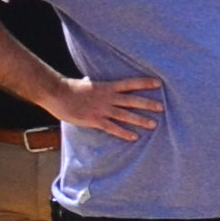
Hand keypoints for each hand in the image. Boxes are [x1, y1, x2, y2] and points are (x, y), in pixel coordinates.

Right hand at [52, 71, 166, 141]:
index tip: (158, 83)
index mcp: (107, 87)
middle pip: (132, 100)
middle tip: (162, 108)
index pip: (130, 83)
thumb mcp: (88, 84)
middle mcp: (107, 97)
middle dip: (148, 104)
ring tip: (154, 124)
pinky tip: (134, 137)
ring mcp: (102, 109)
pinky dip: (124, 133)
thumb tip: (101, 84)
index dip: (144, 83)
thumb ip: (99, 87)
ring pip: (125, 115)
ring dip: (140, 120)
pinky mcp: (95, 120)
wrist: (56, 93)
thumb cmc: (71, 88)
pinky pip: (112, 128)